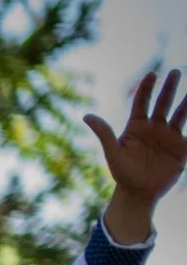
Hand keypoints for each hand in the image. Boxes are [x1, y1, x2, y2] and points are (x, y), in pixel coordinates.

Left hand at [86, 66, 185, 242]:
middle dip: (169, 88)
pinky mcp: (182, 149)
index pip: (142, 102)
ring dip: (186, 104)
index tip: (151, 74)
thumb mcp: (112, 154)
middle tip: (175, 72)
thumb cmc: (122, 173)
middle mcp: (154, 128)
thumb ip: (104, 134)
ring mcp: (169, 137)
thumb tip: (86, 116)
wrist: (138, 193)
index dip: (146, 88)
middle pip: (163, 103)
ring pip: (180, 116)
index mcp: (137, 126)